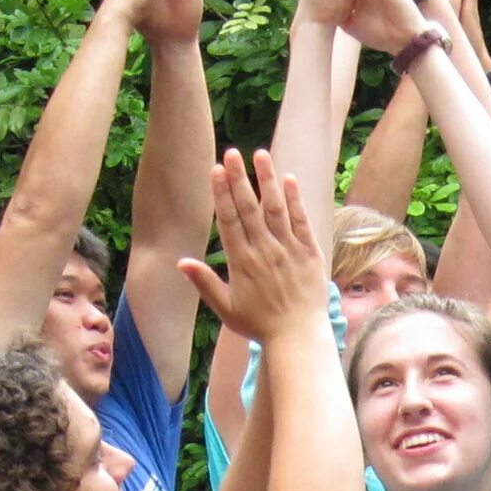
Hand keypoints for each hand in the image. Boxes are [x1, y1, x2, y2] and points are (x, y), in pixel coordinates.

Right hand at [182, 149, 324, 344]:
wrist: (298, 338)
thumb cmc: (260, 325)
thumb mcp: (226, 308)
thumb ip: (204, 283)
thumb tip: (180, 262)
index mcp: (242, 262)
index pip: (229, 220)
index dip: (221, 193)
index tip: (215, 170)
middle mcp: (265, 251)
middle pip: (250, 208)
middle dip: (239, 178)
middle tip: (231, 152)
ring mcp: (289, 250)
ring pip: (276, 209)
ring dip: (267, 180)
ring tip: (260, 155)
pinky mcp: (310, 254)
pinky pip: (301, 222)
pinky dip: (294, 201)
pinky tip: (288, 179)